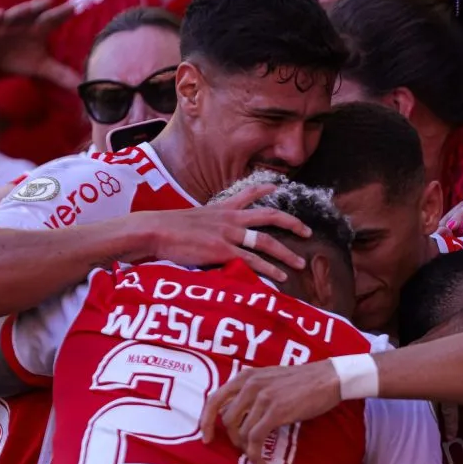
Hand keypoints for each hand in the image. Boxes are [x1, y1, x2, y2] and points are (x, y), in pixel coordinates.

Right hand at [0, 0, 79, 89]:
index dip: (65, 13)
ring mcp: (6, 24)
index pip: (55, 20)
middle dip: (49, 8)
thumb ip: (61, 75)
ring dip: (25, 10)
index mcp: (38, 30)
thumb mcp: (41, 68)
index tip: (79, 6)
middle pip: (39, 15)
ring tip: (39, 4)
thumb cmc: (17, 57)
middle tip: (66, 4)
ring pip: (16, 14)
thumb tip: (82, 88)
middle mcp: (24, 24)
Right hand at [144, 183, 312, 281]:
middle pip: (269, 216)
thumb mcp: (189, 219)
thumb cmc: (165, 228)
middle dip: (291, 223)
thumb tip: (208, 233)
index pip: (247, 194)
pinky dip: (269, 270)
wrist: (154, 230)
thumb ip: (204, 224)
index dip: (264, 189)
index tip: (277, 185)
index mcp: (221, 209)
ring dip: (286, 253)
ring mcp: (228, 234)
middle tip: (307, 231)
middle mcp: (230, 219)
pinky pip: (253, 261)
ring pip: (266, 242)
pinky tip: (280, 278)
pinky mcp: (223, 251)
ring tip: (299, 263)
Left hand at [199, 361, 341, 463]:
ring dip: (245, 448)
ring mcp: (262, 398)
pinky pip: (255, 438)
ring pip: (240, 431)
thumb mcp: (269, 377)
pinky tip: (261, 461)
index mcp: (246, 376)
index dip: (205, 421)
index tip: (207, 437)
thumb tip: (235, 413)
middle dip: (232, 439)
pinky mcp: (275, 411)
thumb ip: (250, 390)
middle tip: (243, 447)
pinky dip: (254, 453)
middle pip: (226, 420)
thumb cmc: (301, 380)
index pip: (214, 398)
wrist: (327, 378)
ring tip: (255, 454)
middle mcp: (250, 385)